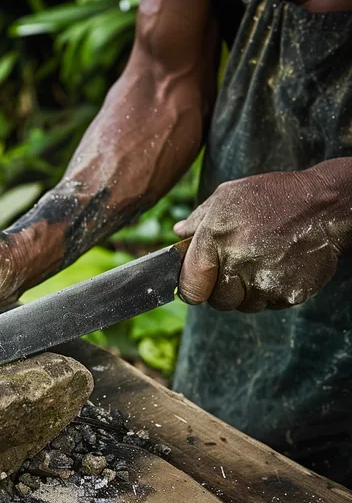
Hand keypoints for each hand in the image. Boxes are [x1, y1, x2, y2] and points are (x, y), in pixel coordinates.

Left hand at [173, 166, 348, 311]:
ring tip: (259, 264)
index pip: (190, 286)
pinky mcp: (289, 294)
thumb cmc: (273, 197)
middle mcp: (237, 262)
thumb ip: (199, 218)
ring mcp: (264, 281)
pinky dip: (270, 292)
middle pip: (218, 301)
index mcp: (214, 238)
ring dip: (247, 292)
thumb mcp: (228, 196)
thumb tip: (178, 233)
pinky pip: (269, 305)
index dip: (192, 289)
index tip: (196, 286)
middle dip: (222, 290)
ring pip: (244, 306)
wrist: (325, 206)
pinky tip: (277, 267)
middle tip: (235, 269)